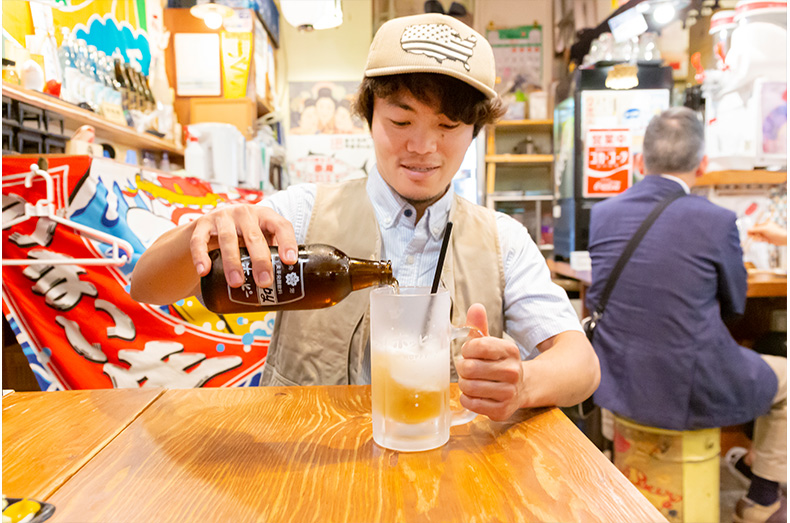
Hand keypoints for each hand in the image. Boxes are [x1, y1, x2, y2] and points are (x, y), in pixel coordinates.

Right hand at [190, 204, 297, 287]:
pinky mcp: (202, 224)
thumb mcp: (260, 238)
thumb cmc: (243, 236)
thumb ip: (271, 254)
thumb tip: (286, 284)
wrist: (212, 226)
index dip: (287, 242)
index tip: (290, 261)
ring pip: (227, 239)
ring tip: (237, 283)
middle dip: (260, 260)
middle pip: (254, 236)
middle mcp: (244, 213)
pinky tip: (205, 271)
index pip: (281, 225)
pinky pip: (199, 240)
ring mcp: (222, 217)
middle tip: (264, 281)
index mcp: (264, 216)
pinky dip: (201, 256)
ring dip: (232, 262)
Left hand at [455, 304, 524, 420]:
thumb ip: (479, 325)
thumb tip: (475, 307)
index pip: (478, 346)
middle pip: (470, 368)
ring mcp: (509, 392)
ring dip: (464, 384)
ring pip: (469, 387)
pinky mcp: (502, 410)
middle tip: (467, 369)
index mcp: (510, 350)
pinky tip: (474, 394)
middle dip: (463, 368)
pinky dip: (467, 398)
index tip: (469, 352)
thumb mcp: (491, 342)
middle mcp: (513, 371)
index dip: (466, 349)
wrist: (521, 387)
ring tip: (471, 381)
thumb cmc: (498, 363)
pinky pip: (472, 403)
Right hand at [747, 221, 786, 245]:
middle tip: (753, 237)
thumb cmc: (775, 232)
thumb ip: (755, 229)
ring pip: (757, 236)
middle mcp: (764, 228)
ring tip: (761, 239)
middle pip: (755, 231)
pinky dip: (760, 240)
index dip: (751, 230)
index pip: (755, 226)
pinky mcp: (766, 238)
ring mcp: (765, 233)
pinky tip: (762, 240)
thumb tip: (747, 229)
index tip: (748, 233)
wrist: (782, 238)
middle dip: (754, 235)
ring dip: (757, 238)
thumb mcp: (764, 229)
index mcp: (764, 224)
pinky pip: (760, 239)